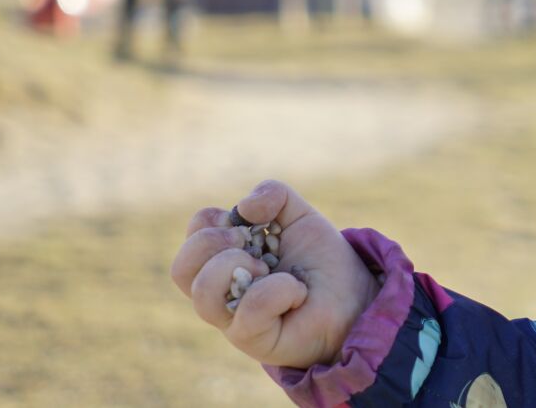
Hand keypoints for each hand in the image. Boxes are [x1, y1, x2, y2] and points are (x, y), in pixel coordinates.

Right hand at [170, 179, 382, 368]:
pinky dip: (278, 290)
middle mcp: (220, 291)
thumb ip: (274, 195)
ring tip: (267, 268)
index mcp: (224, 259)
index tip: (247, 221)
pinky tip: (297, 292)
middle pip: (181, 269)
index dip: (211, 220)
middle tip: (249, 243)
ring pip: (203, 293)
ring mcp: (233, 319)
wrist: (354, 297)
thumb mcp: (299, 216)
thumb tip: (243, 207)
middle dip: (213, 243)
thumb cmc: (321, 262)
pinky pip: (250, 310)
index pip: (193, 235)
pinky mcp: (254, 340)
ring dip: (236, 268)